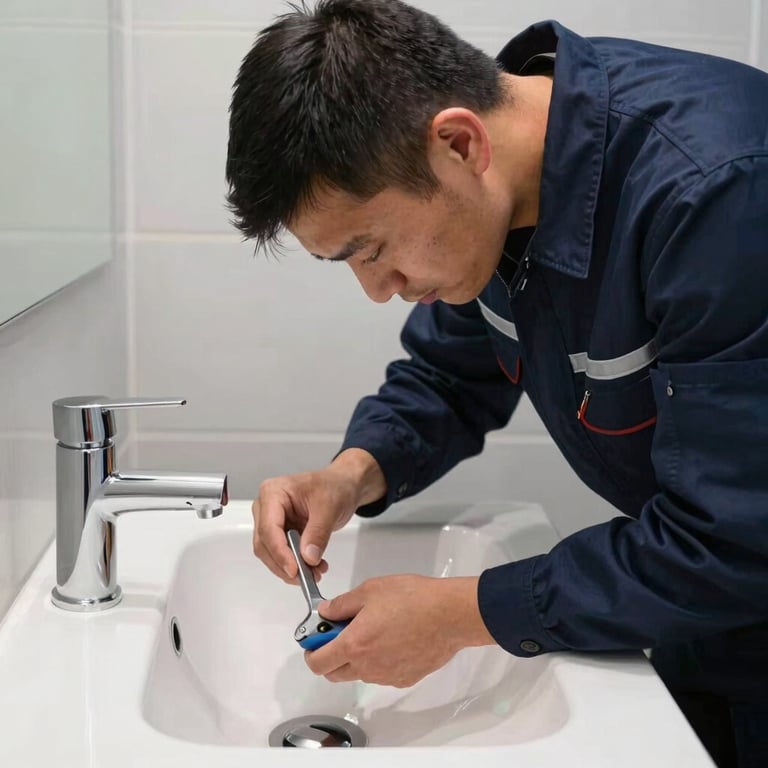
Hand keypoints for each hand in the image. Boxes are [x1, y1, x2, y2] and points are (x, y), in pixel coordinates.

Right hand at [252, 448, 385, 582]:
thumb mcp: (329, 506)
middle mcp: (266, 508)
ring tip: (315, 572)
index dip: (279, 552)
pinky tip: (314, 567)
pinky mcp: (281, 533)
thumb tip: (308, 558)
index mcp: (272, 493)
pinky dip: (296, 565)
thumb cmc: (334, 486)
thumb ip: (318, 533)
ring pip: (271, 553)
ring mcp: (272, 521)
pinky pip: (283, 554)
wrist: (343, 486)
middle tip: (306, 577)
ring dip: (290, 568)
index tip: (294, 570)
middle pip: (265, 544)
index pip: (268, 528)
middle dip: (285, 564)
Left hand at [304, 574, 495, 687]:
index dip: (311, 650)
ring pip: (359, 674)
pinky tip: (394, 639)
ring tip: (374, 630)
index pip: (317, 663)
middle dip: (330, 656)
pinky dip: (379, 661)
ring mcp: (386, 676)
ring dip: (356, 658)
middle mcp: (367, 667)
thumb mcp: (370, 590)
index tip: (316, 637)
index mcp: (353, 644)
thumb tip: (326, 612)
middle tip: (341, 633)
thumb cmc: (412, 598)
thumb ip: (342, 604)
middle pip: (334, 674)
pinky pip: (382, 674)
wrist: (449, 615)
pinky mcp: (405, 679)